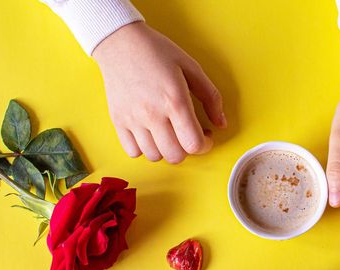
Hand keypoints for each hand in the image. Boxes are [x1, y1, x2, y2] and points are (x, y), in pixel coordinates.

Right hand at [93, 22, 225, 162]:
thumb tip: (221, 123)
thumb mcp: (192, 68)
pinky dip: (144, 148)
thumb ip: (211, 97)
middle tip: (188, 134)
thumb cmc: (157, 52)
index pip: (194, 144)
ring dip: (166, 150)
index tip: (205, 137)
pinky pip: (133, 152)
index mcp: (175, 100)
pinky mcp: (117, 121)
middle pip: (175, 156)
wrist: (120, 42)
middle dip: (187, 149)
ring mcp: (133, 120)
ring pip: (154, 156)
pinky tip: (150, 134)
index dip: (205, 146)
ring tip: (169, 133)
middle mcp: (152, 114)